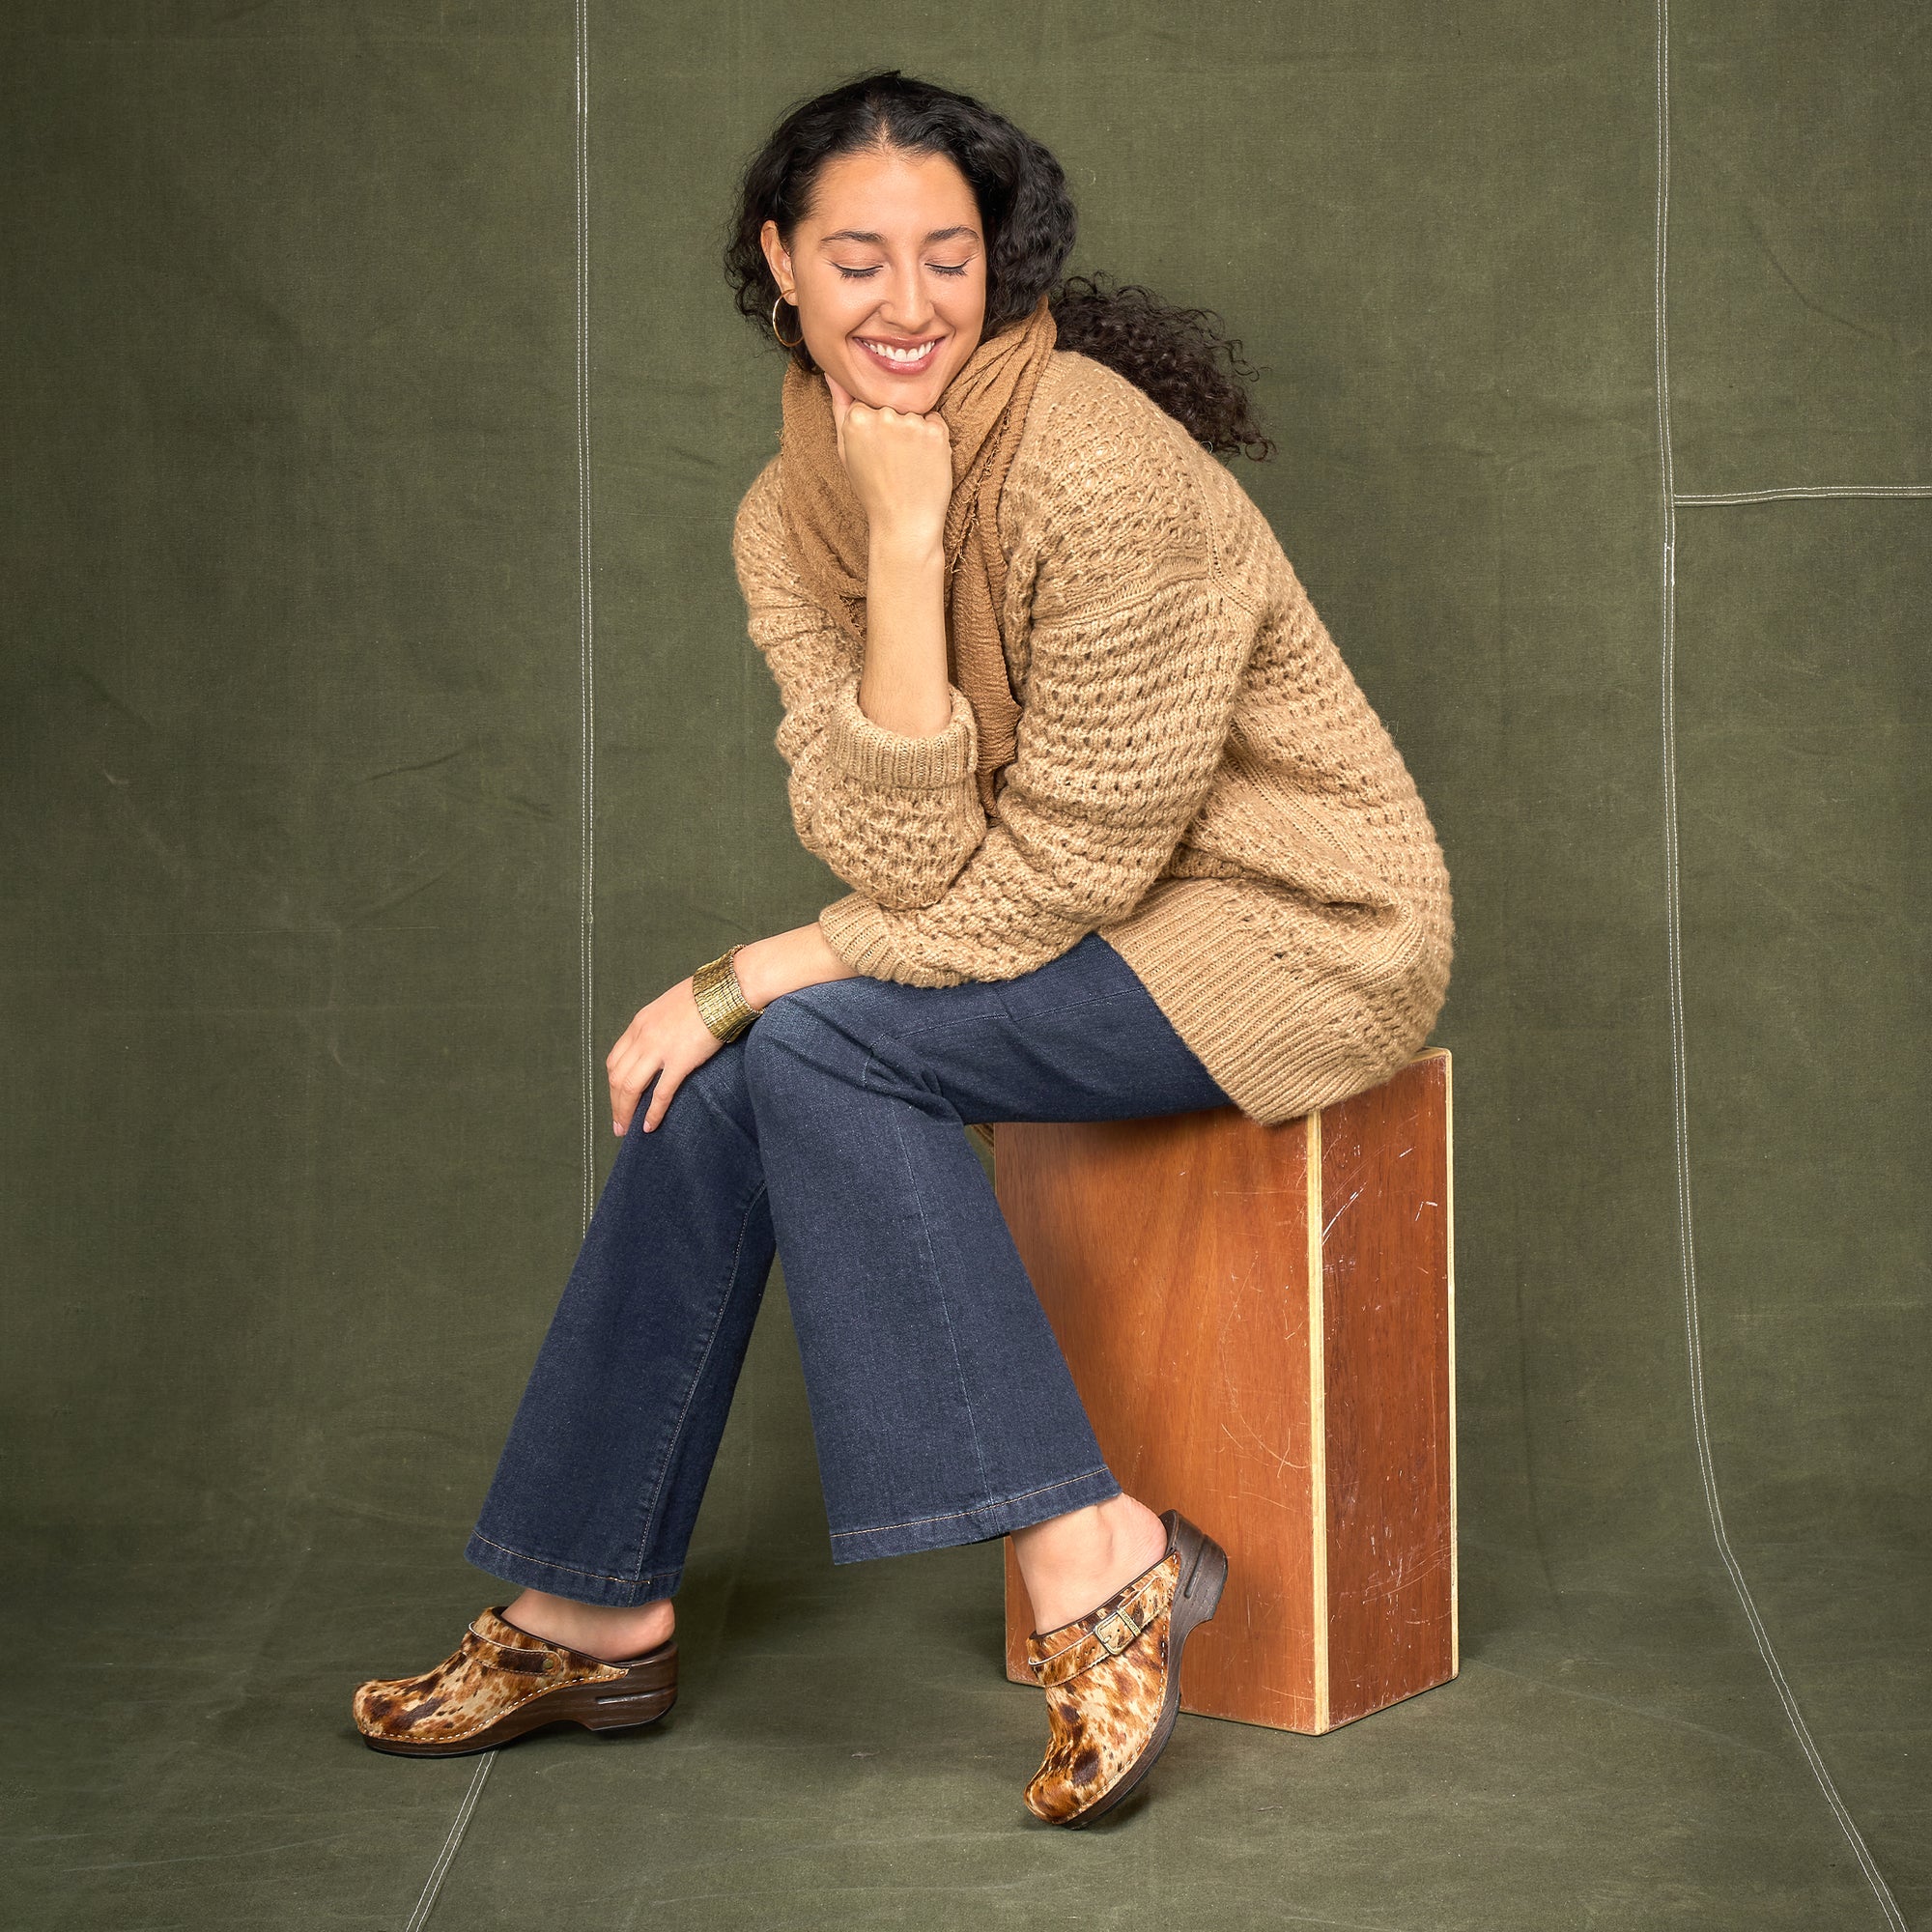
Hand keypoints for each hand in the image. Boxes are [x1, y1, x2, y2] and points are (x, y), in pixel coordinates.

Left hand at [605, 977, 725, 1135]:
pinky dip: (652, 1113)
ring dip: (625, 1112)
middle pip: (617, 1077)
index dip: (612, 1084)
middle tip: (618, 1123)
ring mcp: (660, 1049)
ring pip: (630, 1087)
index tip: (617, 1100)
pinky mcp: (680, 1060)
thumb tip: (658, 1043)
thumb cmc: (703, 996)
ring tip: (626, 1129)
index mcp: (639, 1024)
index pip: (615, 1060)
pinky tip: (649, 1125)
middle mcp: (643, 1037)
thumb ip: (657, 1026)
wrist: (725, 990)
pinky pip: (660, 1093)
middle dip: (614, 1104)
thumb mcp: (668, 1007)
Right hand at [826, 370, 951, 547]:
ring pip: (914, 412)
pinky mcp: (937, 431)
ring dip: (913, 432)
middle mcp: (884, 415)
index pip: (868, 402)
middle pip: (891, 403)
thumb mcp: (845, 450)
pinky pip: (935, 421)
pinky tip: (923, 462)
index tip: (875, 451)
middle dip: (893, 425)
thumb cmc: (872, 490)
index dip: (874, 427)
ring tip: (908, 464)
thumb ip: (839, 408)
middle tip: (892, 460)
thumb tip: (833, 374)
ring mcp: (912, 422)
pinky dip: (932, 438)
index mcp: (857, 418)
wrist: (904, 522)